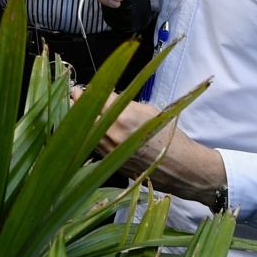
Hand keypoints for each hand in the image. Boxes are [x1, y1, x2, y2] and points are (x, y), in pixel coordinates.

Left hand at [69, 86, 225, 205]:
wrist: (182, 168)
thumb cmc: (168, 136)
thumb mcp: (149, 111)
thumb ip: (124, 103)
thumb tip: (104, 96)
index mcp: (124, 117)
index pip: (95, 99)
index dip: (85, 92)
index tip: (78, 88)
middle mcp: (113, 134)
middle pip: (82, 115)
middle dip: (76, 105)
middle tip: (73, 97)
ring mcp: (109, 151)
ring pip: (83, 132)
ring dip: (78, 121)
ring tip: (78, 112)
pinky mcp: (109, 163)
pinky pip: (92, 146)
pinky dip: (87, 136)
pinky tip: (89, 130)